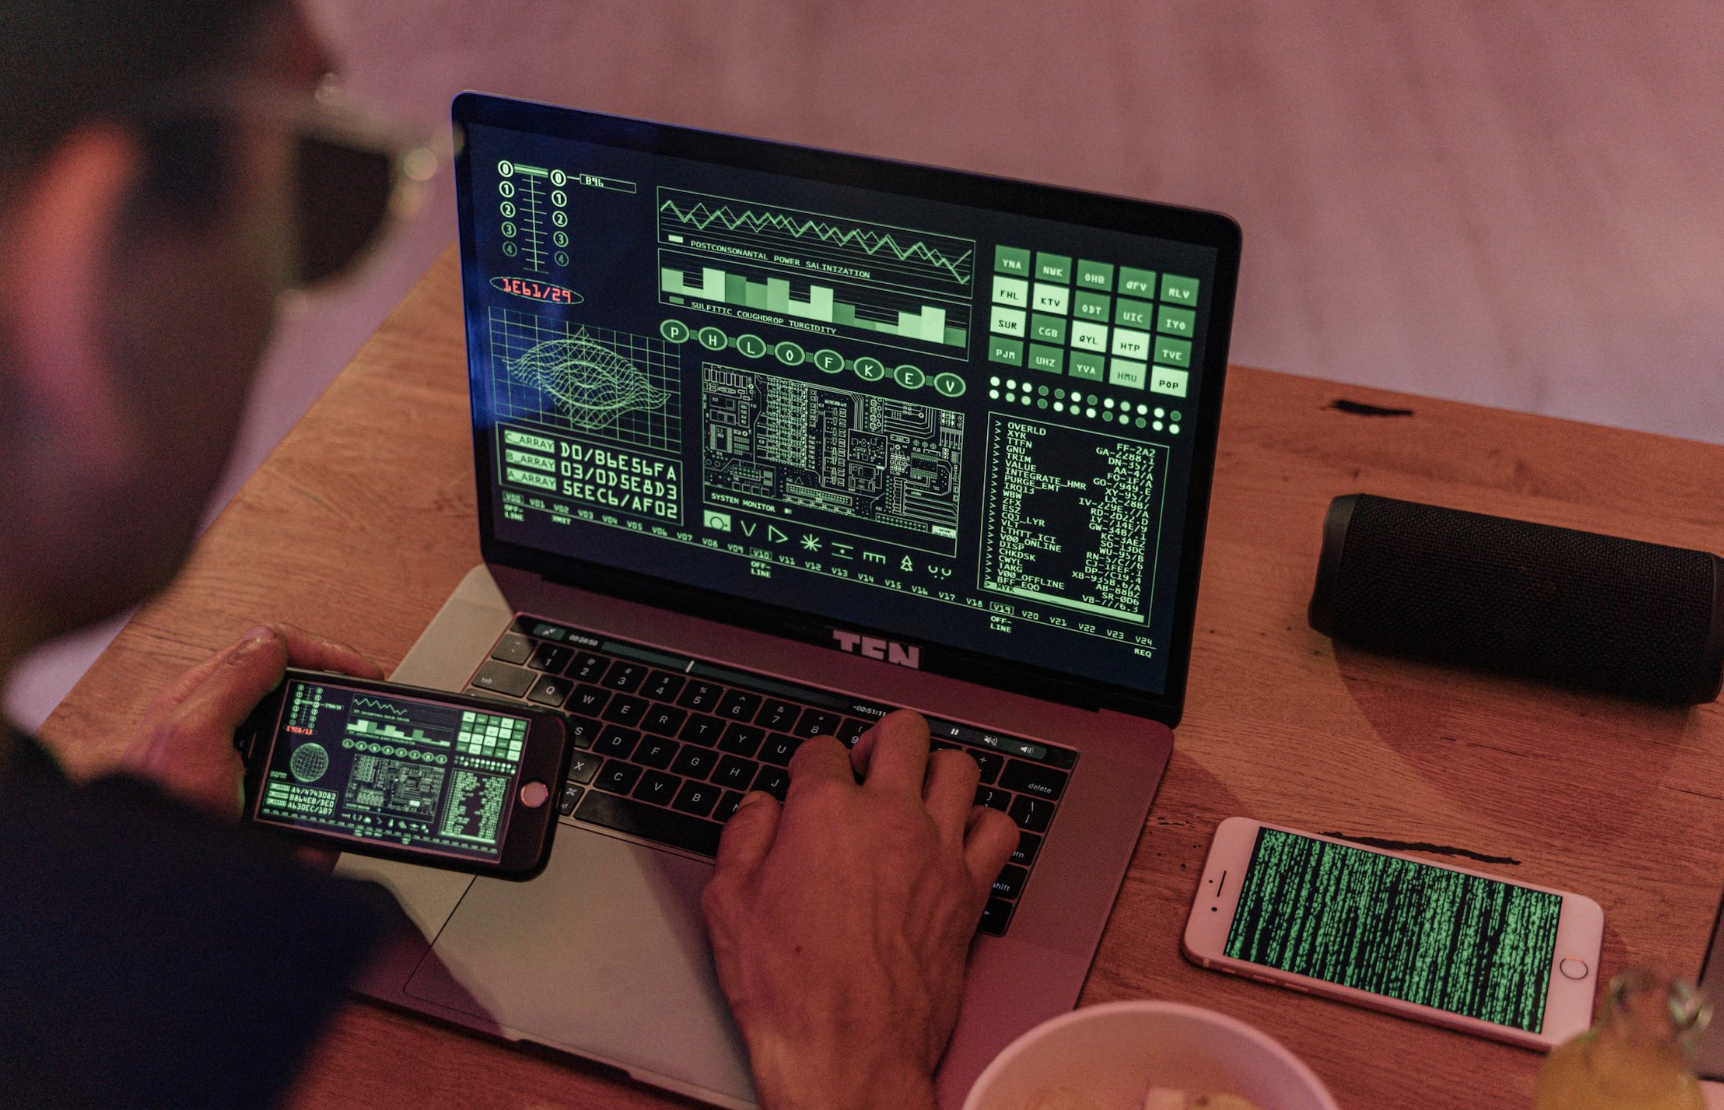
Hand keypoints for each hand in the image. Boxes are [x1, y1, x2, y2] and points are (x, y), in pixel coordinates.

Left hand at [119, 623, 383, 823]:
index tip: (359, 671)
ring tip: (358, 747)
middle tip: (369, 701)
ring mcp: (252, 769)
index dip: (319, 653)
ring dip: (335, 747)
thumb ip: (230, 684)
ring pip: (311, 742)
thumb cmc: (160, 814)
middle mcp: (228, 728)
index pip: (268, 650)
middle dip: (335, 694)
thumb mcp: (192, 736)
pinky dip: (331, 797)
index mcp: (203, 700)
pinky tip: (337, 798)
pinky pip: (315, 793)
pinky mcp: (271, 805)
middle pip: (296, 689)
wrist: (171, 887)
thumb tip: (271, 641)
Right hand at [702, 710, 1018, 1109]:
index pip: (822, 749)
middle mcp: (889, 818)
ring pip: (958, 768)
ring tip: (916, 792)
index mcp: (825, 813)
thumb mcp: (729, 905)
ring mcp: (937, 850)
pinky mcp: (969, 889)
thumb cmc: (790, 988)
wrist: (847, 1050)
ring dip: (935, 772)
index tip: (807, 783)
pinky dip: (983, 824)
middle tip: (868, 766)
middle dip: (881, 739)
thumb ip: (743, 839)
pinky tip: (959, 838)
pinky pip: (998, 829)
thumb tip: (759, 808)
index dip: (809, 765)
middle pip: (903, 733)